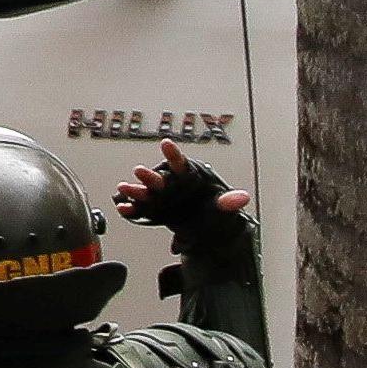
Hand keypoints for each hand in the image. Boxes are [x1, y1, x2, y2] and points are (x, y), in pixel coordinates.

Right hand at [113, 138, 250, 230]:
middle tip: (139, 171)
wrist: (202, 224)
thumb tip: (243, 197)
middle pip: (158, 178)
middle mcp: (169, 185)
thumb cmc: (209, 205)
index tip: (166, 143)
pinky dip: (130, 208)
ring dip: (134, 189)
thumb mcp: (221, 205)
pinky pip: (139, 209)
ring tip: (124, 188)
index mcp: (186, 177)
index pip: (180, 164)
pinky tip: (123, 208)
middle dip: (148, 175)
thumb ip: (228, 201)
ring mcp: (159, 198)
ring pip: (145, 192)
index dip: (173, 154)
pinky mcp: (153, 211)